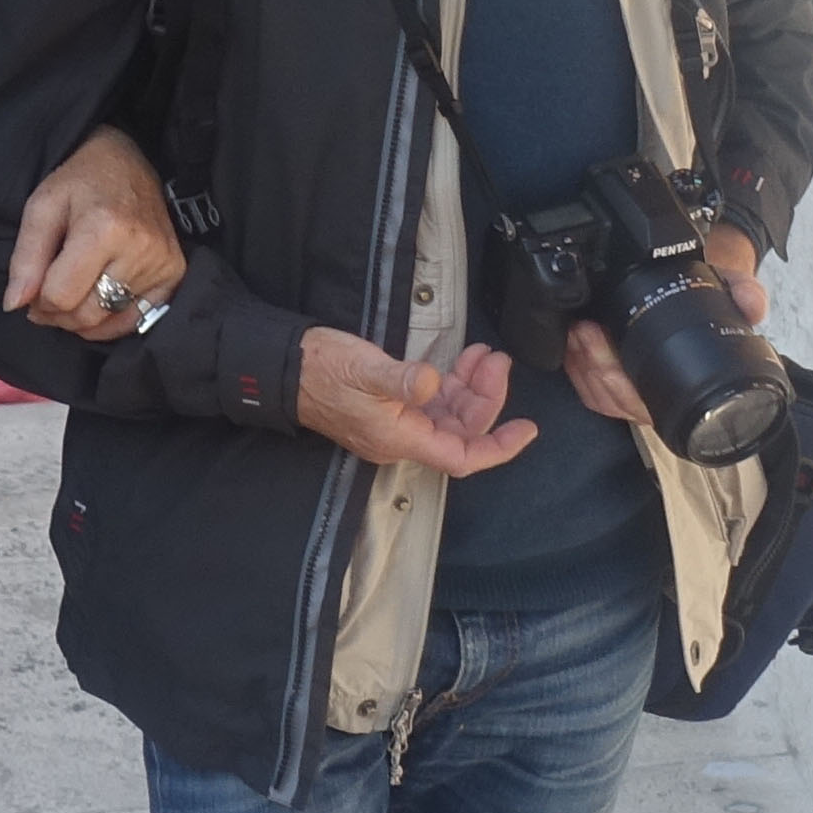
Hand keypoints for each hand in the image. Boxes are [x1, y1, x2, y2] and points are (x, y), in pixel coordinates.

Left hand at [4, 126, 183, 338]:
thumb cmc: (79, 181)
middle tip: (46, 298)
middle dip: (57, 314)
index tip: (32, 290)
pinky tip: (95, 303)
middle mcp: (140, 249)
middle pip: (86, 314)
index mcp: (104, 229)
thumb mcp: (41, 207)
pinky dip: (110, 321)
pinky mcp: (175, 273)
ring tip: (70, 295)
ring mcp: (163, 263)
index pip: (61, 296)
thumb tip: (14, 304)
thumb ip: (25, 258)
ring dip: (81, 319)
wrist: (126, 162)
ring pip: (109, 320)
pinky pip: (137, 319)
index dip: (39, 302)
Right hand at [298, 329, 535, 474]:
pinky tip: (463, 362)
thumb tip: (434, 384)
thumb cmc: (320, 370)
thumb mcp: (364, 370)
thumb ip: (401, 380)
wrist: (285, 367)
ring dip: (473, 387)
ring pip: (452, 415)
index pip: (461, 457)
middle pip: (462, 430)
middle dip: (487, 396)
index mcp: (399, 438)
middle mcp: (402, 437)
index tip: (527, 430)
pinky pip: (436, 403)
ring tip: (484, 355)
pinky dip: (455, 383)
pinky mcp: (392, 406)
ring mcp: (398, 423)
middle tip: (496, 361)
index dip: (498, 447)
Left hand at [565, 221, 765, 427]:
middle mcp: (657, 400)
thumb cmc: (711, 303)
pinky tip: (571, 346)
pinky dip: (576, 370)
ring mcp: (633, 396)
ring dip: (582, 366)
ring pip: (598, 396)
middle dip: (595, 365)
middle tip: (585, 331)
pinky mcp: (612, 387)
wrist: (701, 296)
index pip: (650, 403)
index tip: (605, 342)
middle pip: (615, 400)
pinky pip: (588, 391)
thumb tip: (753, 306)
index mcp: (686, 389)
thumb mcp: (731, 291)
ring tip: (577, 333)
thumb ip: (745, 294)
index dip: (623, 383)